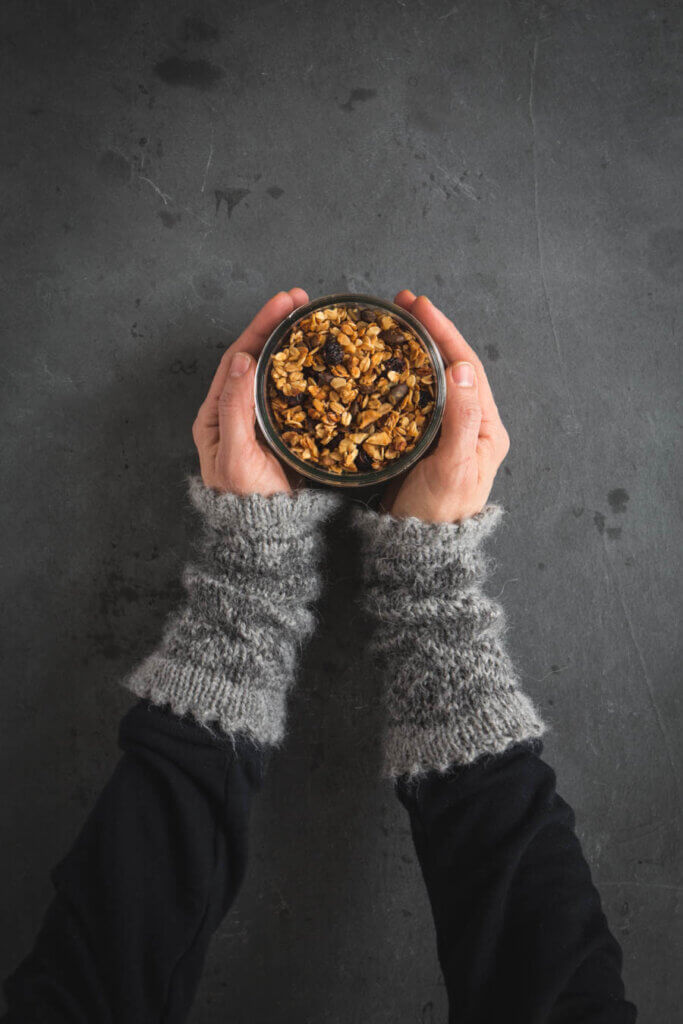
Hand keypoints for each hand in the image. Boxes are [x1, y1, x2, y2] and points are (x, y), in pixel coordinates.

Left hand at [193, 288, 308, 495]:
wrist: (266, 538)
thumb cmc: (246, 503)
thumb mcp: (236, 457)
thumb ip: (235, 409)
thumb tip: (240, 359)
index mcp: (216, 415)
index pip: (237, 358)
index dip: (260, 327)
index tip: (283, 303)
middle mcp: (236, 413)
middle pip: (256, 358)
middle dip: (278, 326)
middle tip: (303, 301)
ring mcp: (261, 422)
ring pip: (276, 374)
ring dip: (293, 346)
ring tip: (314, 321)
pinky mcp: (285, 433)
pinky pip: (295, 395)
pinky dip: (308, 374)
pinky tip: (324, 361)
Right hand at [380, 291, 509, 522]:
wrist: (419, 549)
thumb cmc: (439, 514)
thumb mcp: (453, 467)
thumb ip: (461, 419)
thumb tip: (463, 367)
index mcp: (487, 427)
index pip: (468, 366)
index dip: (444, 333)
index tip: (420, 307)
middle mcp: (470, 423)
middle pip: (451, 365)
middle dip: (429, 332)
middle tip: (402, 303)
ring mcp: (445, 431)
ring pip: (432, 378)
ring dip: (414, 349)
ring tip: (392, 323)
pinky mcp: (422, 439)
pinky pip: (414, 397)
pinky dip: (400, 374)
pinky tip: (383, 362)